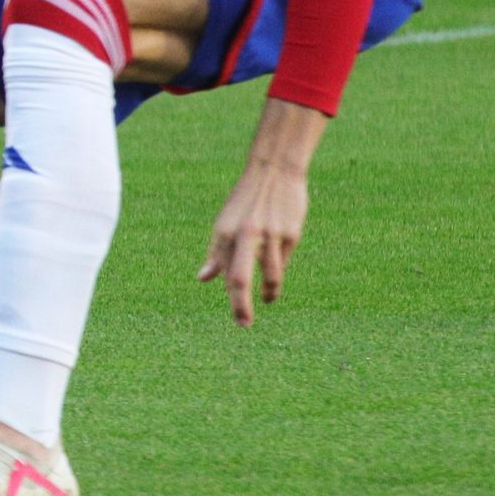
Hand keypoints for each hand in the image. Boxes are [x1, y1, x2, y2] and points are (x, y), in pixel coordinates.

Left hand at [198, 154, 311, 326]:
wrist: (274, 171)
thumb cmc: (246, 201)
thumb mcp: (225, 223)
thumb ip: (217, 253)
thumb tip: (203, 279)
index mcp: (225, 232)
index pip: (225, 273)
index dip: (233, 298)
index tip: (240, 319)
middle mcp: (244, 235)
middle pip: (239, 278)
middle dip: (240, 305)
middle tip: (243, 324)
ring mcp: (269, 235)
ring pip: (271, 275)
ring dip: (270, 292)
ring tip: (268, 299)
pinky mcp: (290, 234)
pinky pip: (284, 260)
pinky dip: (279, 267)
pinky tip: (278, 265)